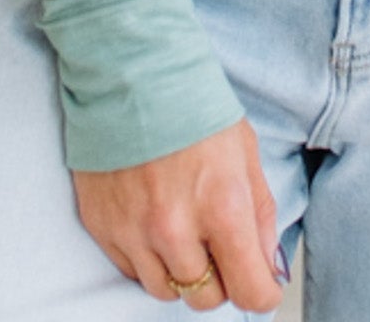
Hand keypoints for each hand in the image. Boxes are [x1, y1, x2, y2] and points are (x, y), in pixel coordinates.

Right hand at [72, 115, 287, 310]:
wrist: (131, 70)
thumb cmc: (194, 104)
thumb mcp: (245, 150)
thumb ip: (260, 212)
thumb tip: (266, 263)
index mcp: (222, 207)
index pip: (249, 291)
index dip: (260, 290)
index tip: (260, 283)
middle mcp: (176, 229)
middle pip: (206, 299)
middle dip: (220, 279)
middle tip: (218, 244)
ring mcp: (134, 232)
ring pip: (166, 291)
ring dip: (181, 271)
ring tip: (184, 229)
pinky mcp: (103, 227)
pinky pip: (132, 271)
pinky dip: (148, 258)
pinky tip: (154, 219)